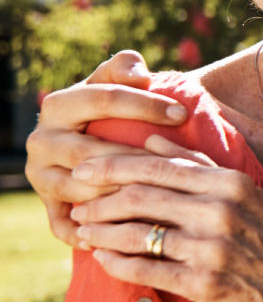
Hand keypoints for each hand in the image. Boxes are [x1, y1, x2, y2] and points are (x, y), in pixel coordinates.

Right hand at [26, 51, 186, 244]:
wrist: (85, 136)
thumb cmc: (111, 105)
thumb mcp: (113, 81)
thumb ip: (123, 67)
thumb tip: (138, 73)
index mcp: (58, 105)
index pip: (103, 100)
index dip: (145, 105)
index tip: (182, 113)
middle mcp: (41, 141)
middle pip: (90, 152)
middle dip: (136, 157)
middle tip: (174, 163)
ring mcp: (41, 177)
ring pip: (80, 190)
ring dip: (117, 195)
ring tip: (158, 198)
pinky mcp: (47, 206)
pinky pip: (64, 225)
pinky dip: (89, 233)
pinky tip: (123, 234)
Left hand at [68, 147, 262, 301]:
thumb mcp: (249, 194)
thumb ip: (201, 166)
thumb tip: (152, 140)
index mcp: (230, 184)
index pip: (158, 166)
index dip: (112, 166)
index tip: (84, 170)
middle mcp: (220, 212)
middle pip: (141, 196)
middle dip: (99, 199)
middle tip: (75, 203)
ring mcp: (212, 249)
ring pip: (138, 233)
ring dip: (102, 232)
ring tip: (82, 232)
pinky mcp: (205, 285)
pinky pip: (148, 271)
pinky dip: (119, 265)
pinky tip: (103, 262)